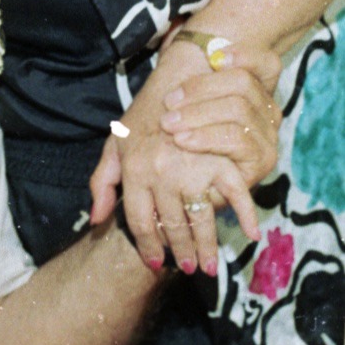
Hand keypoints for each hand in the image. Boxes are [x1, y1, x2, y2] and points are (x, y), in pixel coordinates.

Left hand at [89, 44, 276, 273]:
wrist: (180, 74)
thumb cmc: (146, 112)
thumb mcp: (116, 142)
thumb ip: (102, 181)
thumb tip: (96, 219)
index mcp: (133, 168)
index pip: (139, 220)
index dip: (148, 245)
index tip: (156, 264)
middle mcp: (159, 170)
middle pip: (170, 225)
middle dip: (180, 251)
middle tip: (189, 269)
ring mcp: (190, 166)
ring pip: (199, 216)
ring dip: (206, 243)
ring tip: (210, 264)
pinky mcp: (218, 157)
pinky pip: (233, 192)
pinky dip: (244, 213)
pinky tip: (249, 233)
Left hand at [158, 59, 281, 179]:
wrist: (187, 182)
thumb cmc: (182, 132)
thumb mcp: (185, 100)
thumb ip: (201, 75)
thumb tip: (212, 52)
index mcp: (257, 88)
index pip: (266, 62)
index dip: (244, 54)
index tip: (213, 57)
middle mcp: (269, 109)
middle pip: (243, 82)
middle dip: (200, 88)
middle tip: (168, 102)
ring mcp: (269, 135)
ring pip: (238, 109)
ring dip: (198, 115)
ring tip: (169, 124)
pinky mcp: (263, 160)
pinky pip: (238, 140)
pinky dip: (207, 137)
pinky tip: (183, 141)